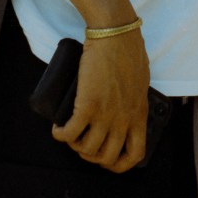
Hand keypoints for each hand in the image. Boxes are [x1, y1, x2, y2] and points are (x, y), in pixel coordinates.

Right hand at [52, 30, 150, 172]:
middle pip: (106, 156)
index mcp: (139, 113)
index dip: (119, 164)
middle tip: (83, 143)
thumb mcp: (140, 82)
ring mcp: (106, 113)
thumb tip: (124, 107)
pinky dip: (60, 135)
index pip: (135, 154)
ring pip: (86, 149)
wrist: (115, 33)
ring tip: (69, 133)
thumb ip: (133, 99)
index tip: (107, 160)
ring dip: (74, 145)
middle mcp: (123, 118)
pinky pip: (70, 133)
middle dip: (91, 156)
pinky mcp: (88, 104)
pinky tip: (57, 129)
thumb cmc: (128, 50)